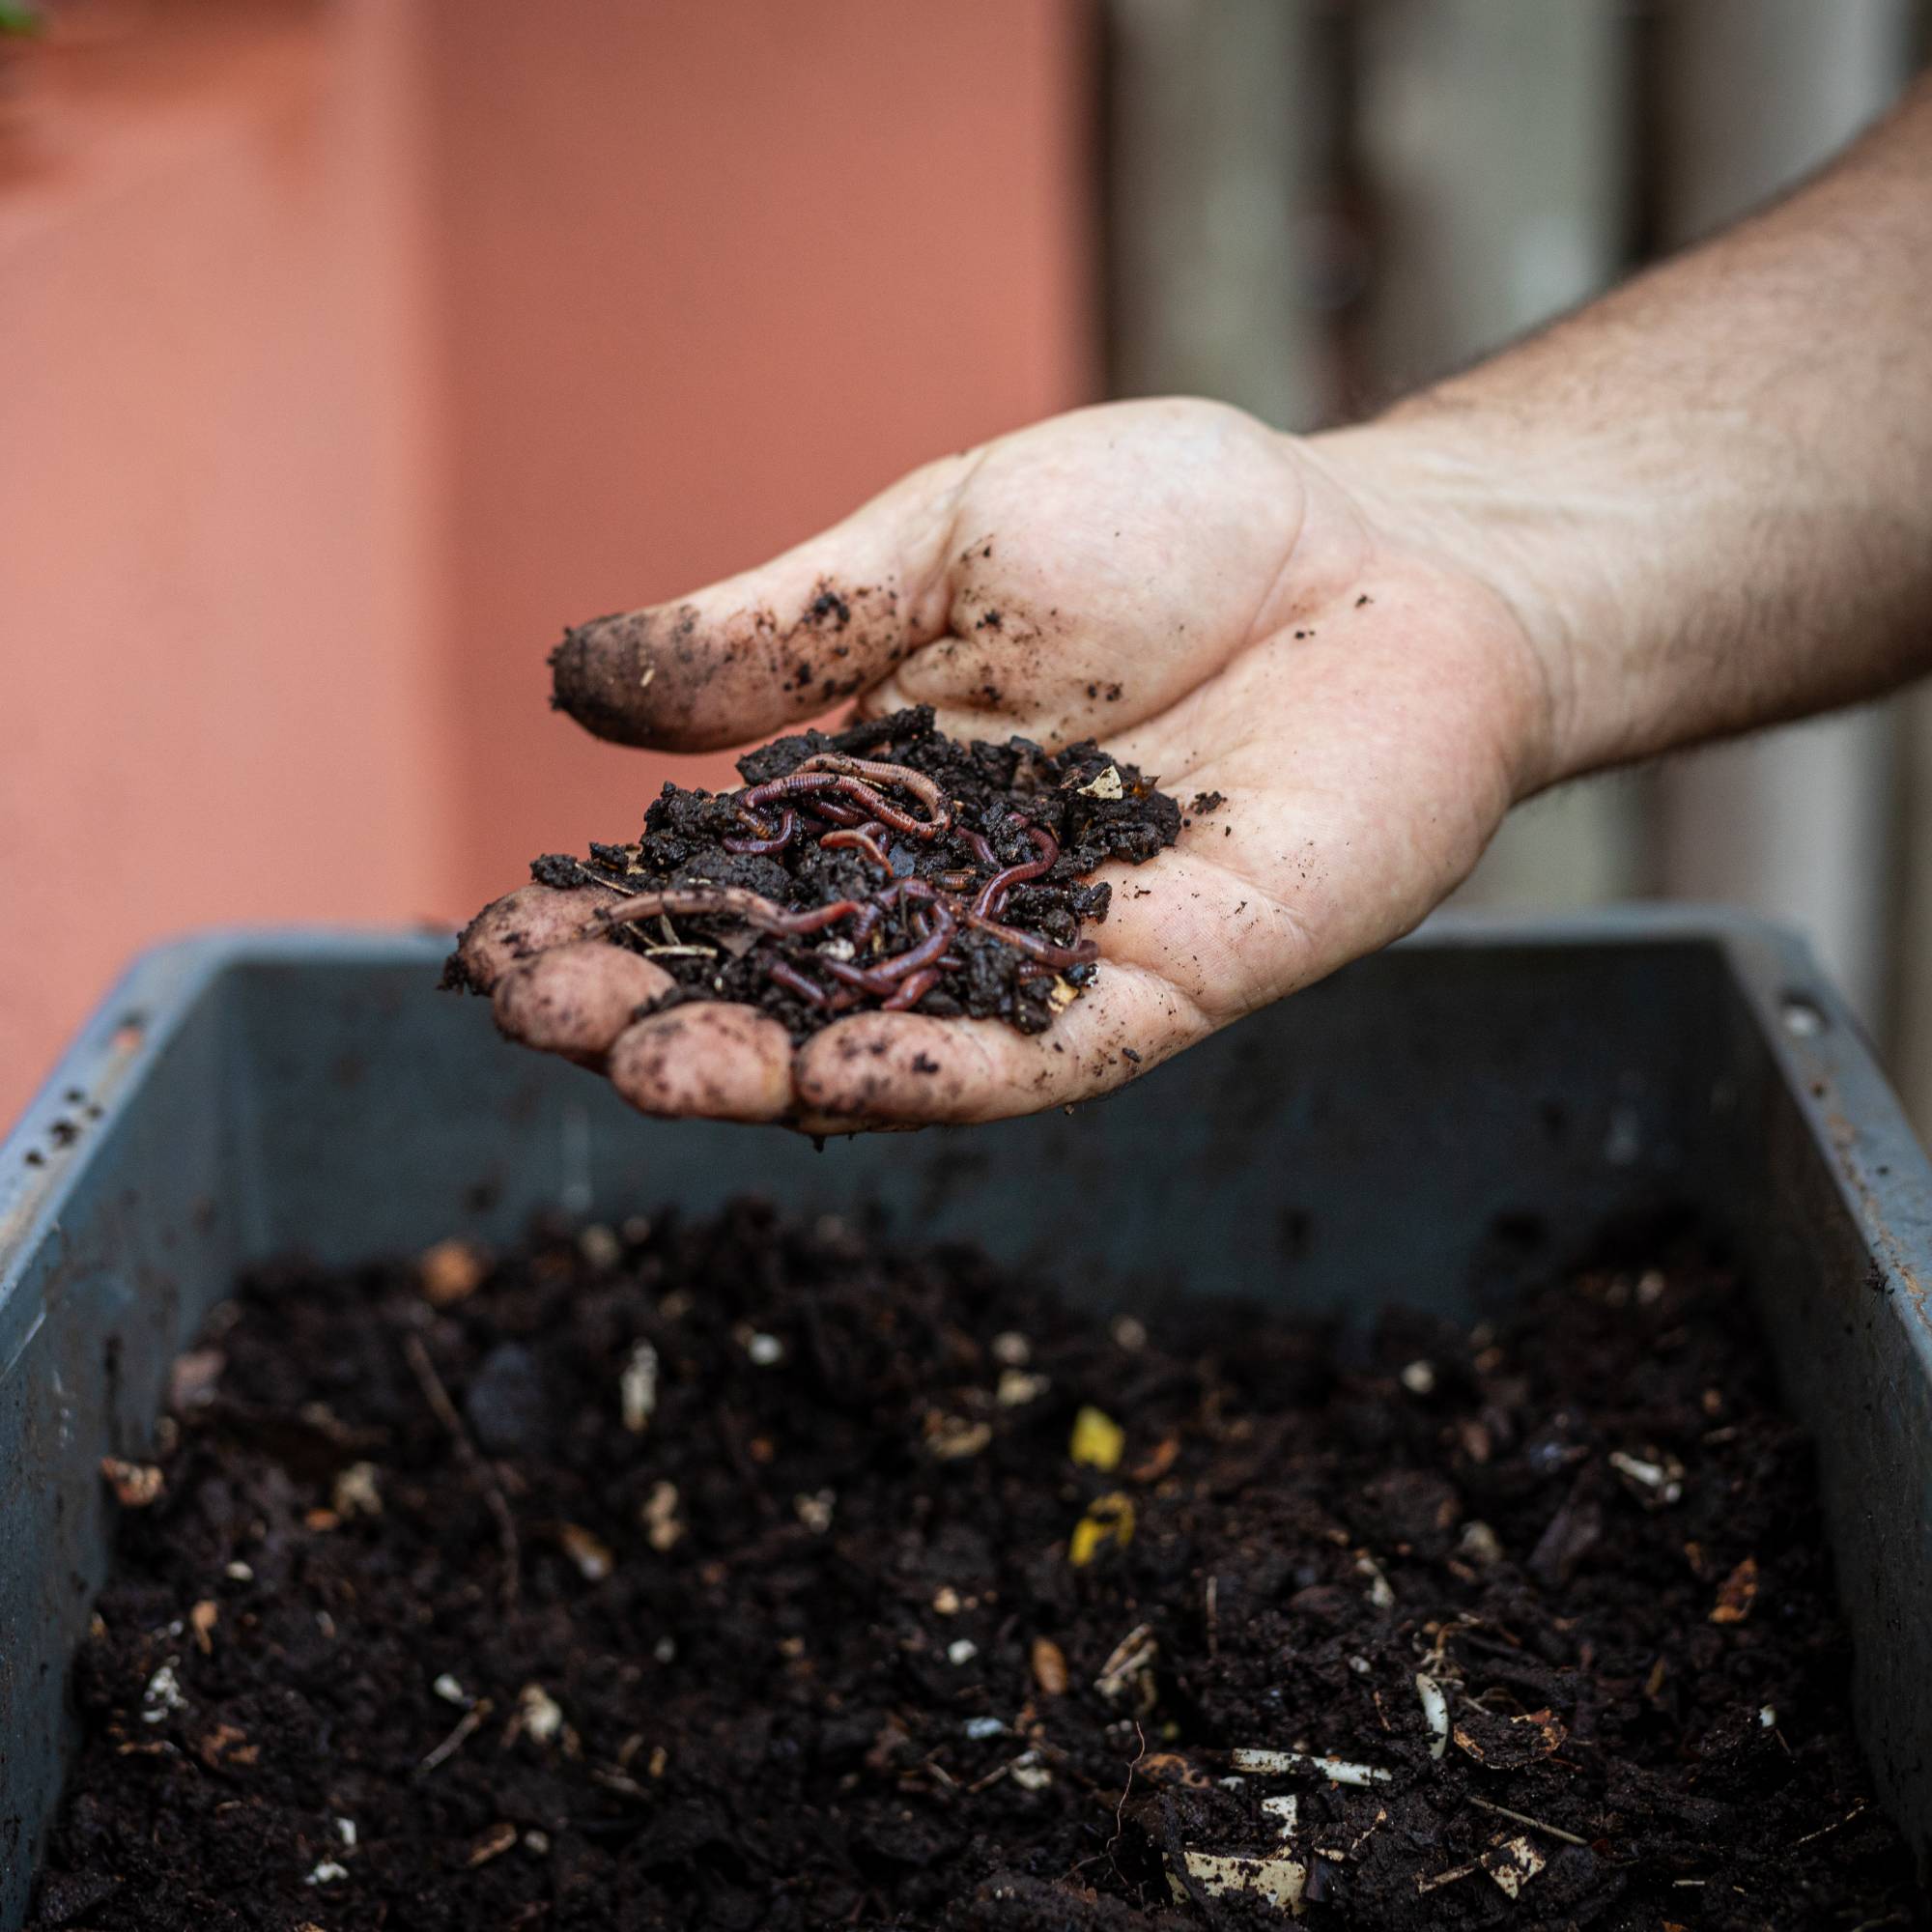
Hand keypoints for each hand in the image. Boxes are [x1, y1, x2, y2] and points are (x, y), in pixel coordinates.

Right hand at [456, 398, 1553, 1129]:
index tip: (496, 948)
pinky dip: (951, 1072)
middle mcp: (945, 900)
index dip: (605, 925)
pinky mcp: (1175, 982)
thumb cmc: (1171, 530)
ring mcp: (1055, 954)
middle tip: (546, 1022)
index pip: (709, 885)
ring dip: (774, 1066)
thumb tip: (574, 681)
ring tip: (656, 1071)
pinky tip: (848, 1077)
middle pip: (780, 982)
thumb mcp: (942, 549)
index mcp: (870, 799)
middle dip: (658, 1011)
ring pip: (894, 1040)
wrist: (1391, 552)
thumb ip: (780, 633)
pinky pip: (1054, 1051)